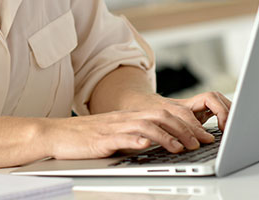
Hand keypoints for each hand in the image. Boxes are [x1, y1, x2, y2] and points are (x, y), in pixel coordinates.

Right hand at [40, 90, 231, 159]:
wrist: (54, 135)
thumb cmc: (82, 139)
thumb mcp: (114, 135)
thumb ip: (133, 136)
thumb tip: (156, 143)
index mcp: (128, 117)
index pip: (163, 113)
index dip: (185, 122)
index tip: (203, 134)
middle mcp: (124, 118)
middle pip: (161, 116)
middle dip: (186, 128)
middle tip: (203, 140)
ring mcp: (114, 127)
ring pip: (148, 124)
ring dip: (170, 135)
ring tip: (185, 146)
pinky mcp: (103, 139)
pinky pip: (126, 136)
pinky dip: (142, 140)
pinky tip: (152, 145)